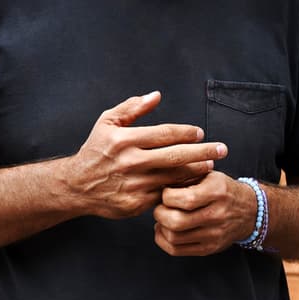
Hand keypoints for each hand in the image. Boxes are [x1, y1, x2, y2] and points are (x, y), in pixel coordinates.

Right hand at [65, 91, 226, 219]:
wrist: (76, 186)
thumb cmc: (95, 150)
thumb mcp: (107, 122)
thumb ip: (132, 107)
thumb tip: (157, 95)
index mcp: (124, 140)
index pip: (164, 134)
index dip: (186, 132)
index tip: (200, 132)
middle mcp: (130, 162)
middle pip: (175, 156)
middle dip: (203, 152)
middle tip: (222, 149)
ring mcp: (134, 185)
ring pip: (173, 177)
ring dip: (195, 171)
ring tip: (210, 165)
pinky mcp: (136, 204)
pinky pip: (164, 194)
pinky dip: (179, 188)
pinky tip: (191, 183)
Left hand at [152, 172, 257, 255]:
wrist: (249, 211)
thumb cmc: (222, 190)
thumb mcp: (209, 175)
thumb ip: (185, 176)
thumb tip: (158, 181)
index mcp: (216, 193)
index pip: (183, 200)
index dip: (166, 196)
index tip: (166, 192)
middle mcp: (216, 215)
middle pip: (176, 221)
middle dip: (160, 213)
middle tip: (160, 207)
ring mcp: (213, 235)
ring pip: (174, 238)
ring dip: (161, 227)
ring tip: (162, 218)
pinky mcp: (208, 249)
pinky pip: (177, 250)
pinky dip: (163, 240)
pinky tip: (164, 230)